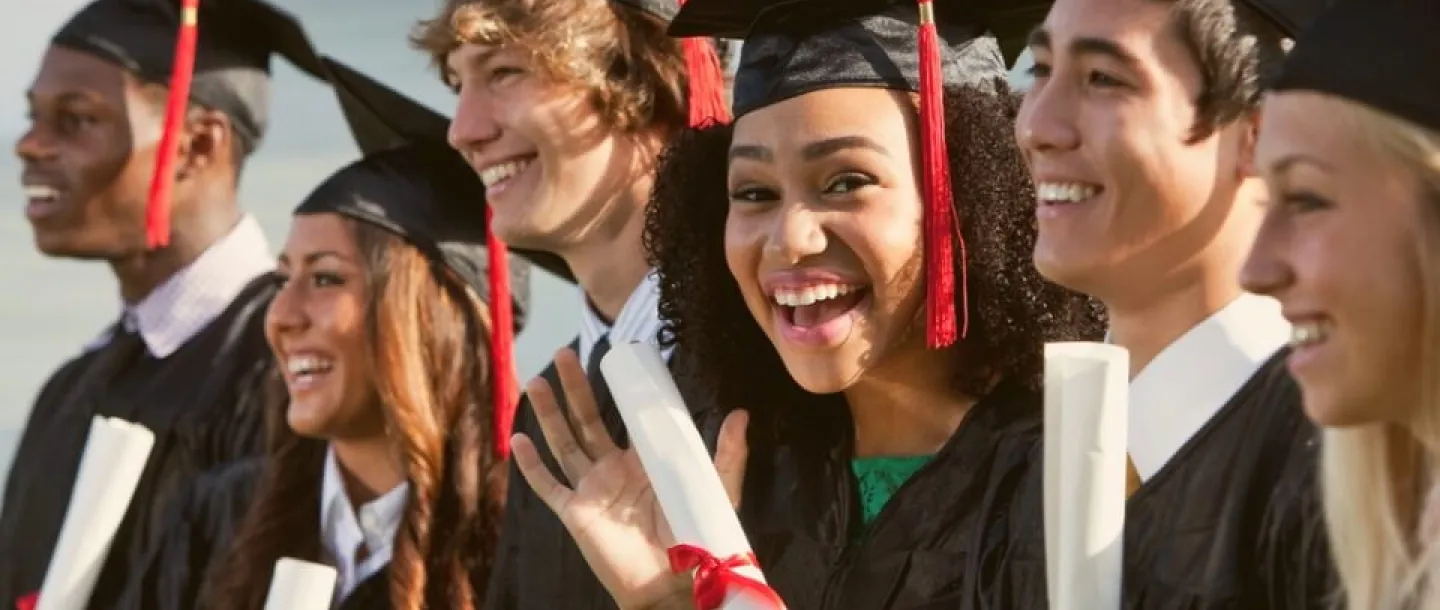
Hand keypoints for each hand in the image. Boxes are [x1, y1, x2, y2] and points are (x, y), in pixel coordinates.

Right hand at [512, 348, 750, 609]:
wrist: (675, 583)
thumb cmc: (696, 538)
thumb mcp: (716, 488)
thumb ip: (728, 454)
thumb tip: (742, 413)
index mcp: (642, 460)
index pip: (622, 417)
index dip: (613, 389)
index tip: (608, 358)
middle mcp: (611, 470)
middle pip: (586, 420)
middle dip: (574, 387)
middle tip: (563, 352)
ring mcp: (591, 490)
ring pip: (563, 443)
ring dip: (548, 413)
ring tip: (535, 381)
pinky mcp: (576, 513)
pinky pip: (547, 485)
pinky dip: (531, 465)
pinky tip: (518, 440)